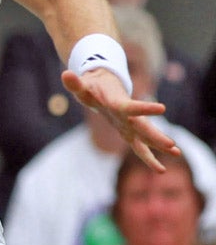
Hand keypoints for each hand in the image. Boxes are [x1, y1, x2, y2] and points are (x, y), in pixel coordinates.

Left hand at [61, 68, 176, 170]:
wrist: (102, 85)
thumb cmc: (91, 86)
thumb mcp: (81, 86)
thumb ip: (74, 83)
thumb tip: (65, 75)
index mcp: (116, 103)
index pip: (130, 107)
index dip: (144, 108)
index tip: (163, 108)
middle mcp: (127, 115)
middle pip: (142, 127)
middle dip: (155, 136)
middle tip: (171, 145)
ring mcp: (129, 124)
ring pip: (145, 137)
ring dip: (158, 146)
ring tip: (178, 154)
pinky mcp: (128, 131)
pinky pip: (139, 147)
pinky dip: (148, 157)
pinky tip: (160, 169)